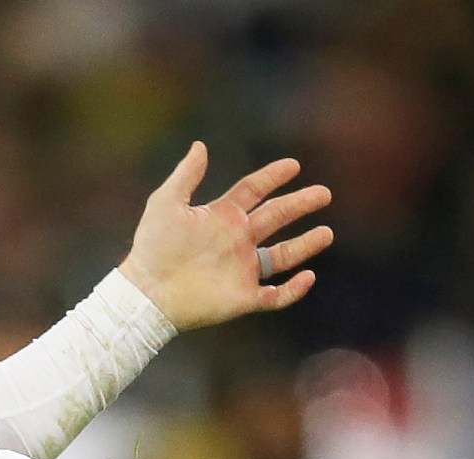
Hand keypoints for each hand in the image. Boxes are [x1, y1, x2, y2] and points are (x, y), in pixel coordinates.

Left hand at [118, 143, 331, 331]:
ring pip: (284, 255)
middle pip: (276, 217)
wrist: (147, 291)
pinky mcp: (244, 297)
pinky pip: (276, 295)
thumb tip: (200, 145)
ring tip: (326, 233)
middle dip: (300, 205)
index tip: (293, 165)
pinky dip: (294, 289)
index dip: (272, 177)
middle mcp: (237, 240)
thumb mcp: (166, 203)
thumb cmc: (153, 247)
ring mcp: (242, 269)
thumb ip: (186, 175)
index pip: (253, 190)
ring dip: (306, 244)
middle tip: (324, 193)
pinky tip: (308, 276)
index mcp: (221, 216)